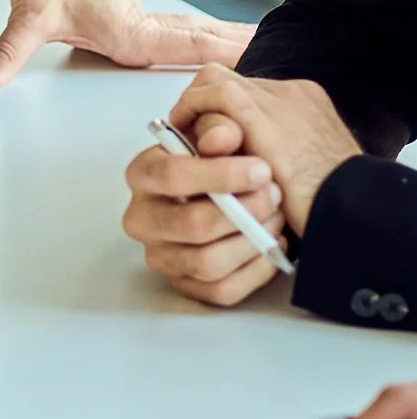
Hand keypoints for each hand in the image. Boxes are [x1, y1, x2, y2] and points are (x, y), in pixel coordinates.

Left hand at [0, 0, 251, 90]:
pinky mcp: (138, 18)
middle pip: (203, 43)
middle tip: (284, 67)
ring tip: (269, 56)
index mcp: (130, 33)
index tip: (260, 64)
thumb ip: (7, 52)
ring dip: (231, 45)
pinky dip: (210, 39)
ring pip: (197, 36)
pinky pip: (184, 33)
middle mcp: (144, 29)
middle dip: (242, 54)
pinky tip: (223, 46)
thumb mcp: (27, 15)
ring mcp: (144, 21)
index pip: (186, 51)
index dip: (223, 60)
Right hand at [124, 67, 360, 317]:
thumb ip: (222, 127)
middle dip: (243, 211)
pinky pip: (222, 290)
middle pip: (191, 224)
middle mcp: (143, 219)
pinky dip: (256, 270)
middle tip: (274, 194)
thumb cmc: (222, 163)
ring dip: (252, 240)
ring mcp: (162, 256)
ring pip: (207, 262)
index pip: (170, 175)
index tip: (261, 169)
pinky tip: (271, 245)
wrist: (231, 194)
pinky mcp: (185, 285)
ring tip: (275, 218)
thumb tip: (223, 135)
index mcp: (143, 174)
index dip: (219, 174)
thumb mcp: (223, 136)